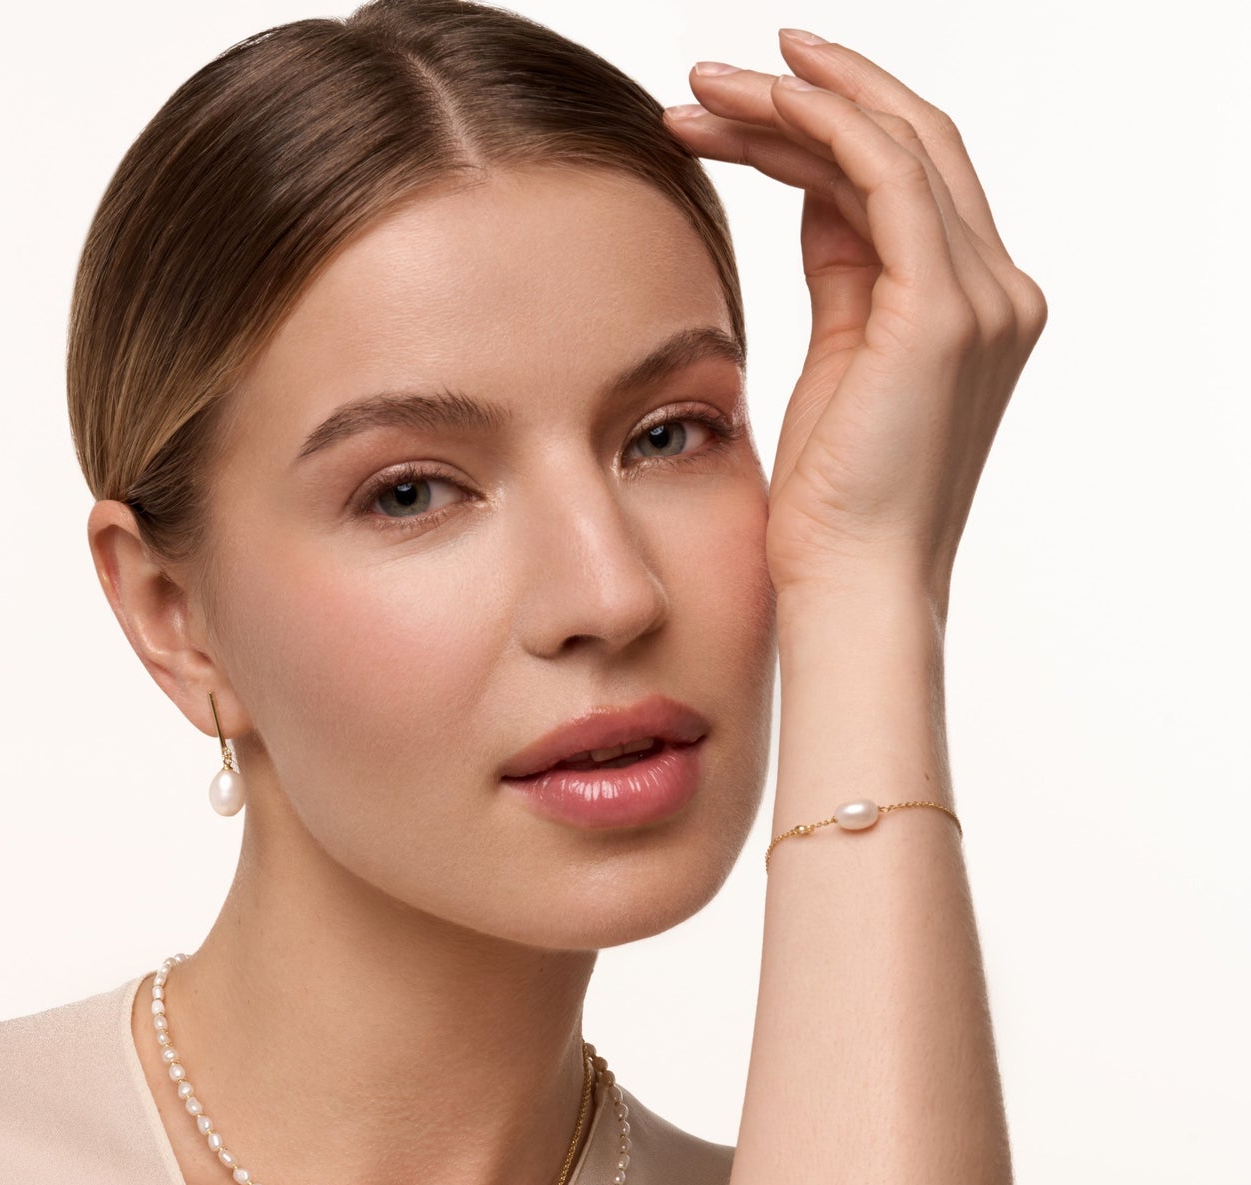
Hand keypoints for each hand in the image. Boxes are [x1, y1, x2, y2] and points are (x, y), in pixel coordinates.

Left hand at [663, 31, 1047, 622]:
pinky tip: (750, 108)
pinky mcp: (942, 310)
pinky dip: (819, 122)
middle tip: (704, 80)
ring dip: (793, 98)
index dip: (823, 129)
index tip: (737, 108)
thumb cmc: (832, 513)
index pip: (906, 180)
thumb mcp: (836, 368)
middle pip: (908, 142)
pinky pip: (884, 170)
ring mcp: (982, 298)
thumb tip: (815, 192)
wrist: (853, 590)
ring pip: (894, 140)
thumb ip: (845, 277)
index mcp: (975, 311)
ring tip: (698, 89)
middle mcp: (999, 293)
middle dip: (804, 95)